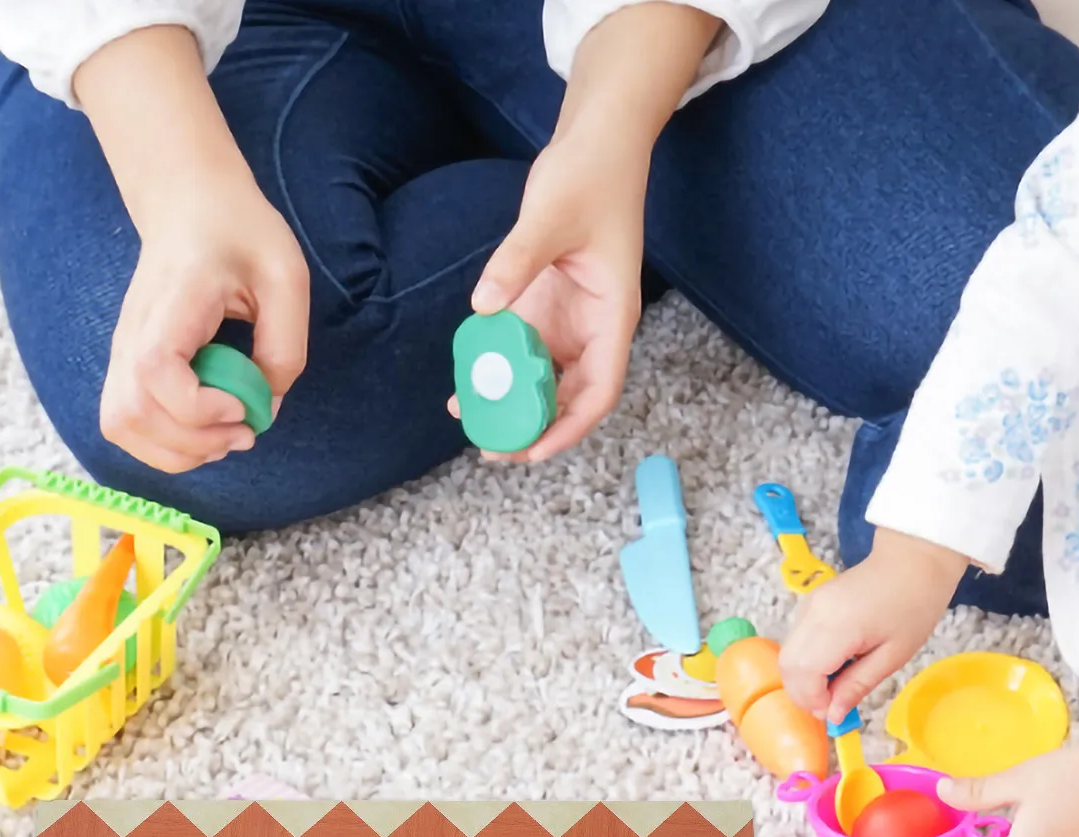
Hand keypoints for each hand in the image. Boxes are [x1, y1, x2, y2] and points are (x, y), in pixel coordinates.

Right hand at [100, 179, 308, 474]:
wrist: (189, 204)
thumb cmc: (240, 234)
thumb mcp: (285, 278)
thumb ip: (285, 346)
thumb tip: (265, 407)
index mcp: (173, 302)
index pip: (155, 372)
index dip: (198, 408)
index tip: (241, 406)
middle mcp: (133, 331)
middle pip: (131, 414)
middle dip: (193, 443)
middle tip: (243, 432)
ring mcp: (123, 351)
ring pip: (120, 426)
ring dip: (176, 452)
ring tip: (222, 438)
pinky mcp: (126, 366)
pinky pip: (126, 424)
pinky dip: (163, 446)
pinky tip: (202, 433)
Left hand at [457, 132, 645, 462]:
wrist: (595, 142)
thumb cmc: (590, 174)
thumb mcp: (552, 215)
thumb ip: (517, 261)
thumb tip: (484, 306)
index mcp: (612, 317)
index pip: (600, 390)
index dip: (570, 427)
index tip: (534, 450)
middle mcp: (593, 328)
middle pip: (570, 398)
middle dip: (534, 429)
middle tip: (490, 448)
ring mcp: (568, 321)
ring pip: (543, 381)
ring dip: (512, 405)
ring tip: (472, 421)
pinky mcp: (546, 308)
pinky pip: (521, 352)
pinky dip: (498, 371)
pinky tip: (466, 381)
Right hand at [780, 528, 967, 720]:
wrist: (913, 560)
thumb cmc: (914, 606)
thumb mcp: (894, 655)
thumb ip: (858, 685)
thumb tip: (833, 715)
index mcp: (838, 626)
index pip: (803, 673)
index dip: (813, 700)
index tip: (834, 712)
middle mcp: (813, 614)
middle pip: (787, 665)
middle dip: (803, 693)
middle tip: (831, 705)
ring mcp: (808, 606)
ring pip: (787, 654)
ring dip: (804, 678)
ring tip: (835, 685)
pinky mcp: (809, 604)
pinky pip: (796, 641)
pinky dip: (806, 662)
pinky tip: (833, 665)